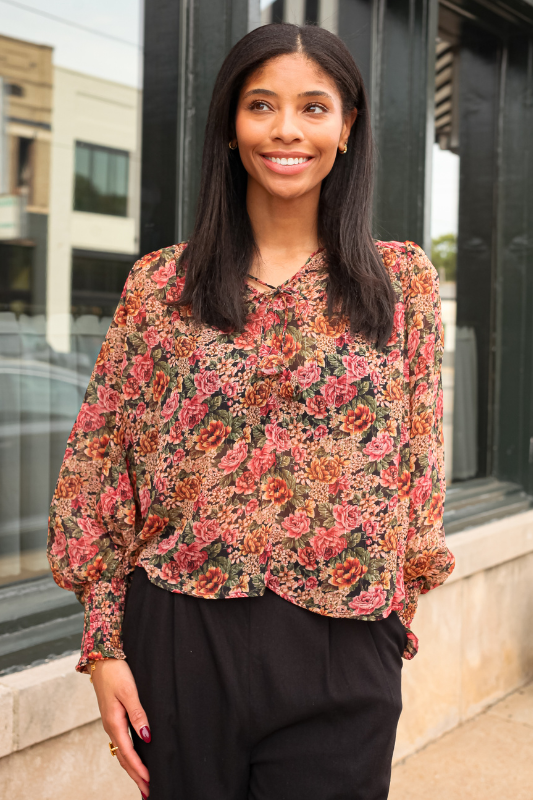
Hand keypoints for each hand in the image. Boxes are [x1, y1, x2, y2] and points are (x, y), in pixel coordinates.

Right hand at [91, 658, 150, 796]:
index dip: (139, 768)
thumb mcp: (129, 692)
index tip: (149, 781)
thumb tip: (146, 736)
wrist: (101, 659)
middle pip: (123, 758)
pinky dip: (127, 755)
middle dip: (135, 775)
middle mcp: (110, 726)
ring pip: (121, 752)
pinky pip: (120, 743)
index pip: (128, 753)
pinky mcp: (112, 717)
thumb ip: (138, 714)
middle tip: (146, 791)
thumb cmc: (116, 673)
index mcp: (114, 723)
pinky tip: (133, 758)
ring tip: (141, 781)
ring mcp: (110, 723)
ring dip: (131, 768)